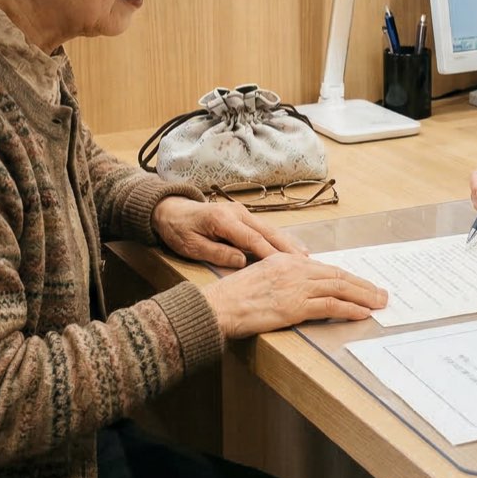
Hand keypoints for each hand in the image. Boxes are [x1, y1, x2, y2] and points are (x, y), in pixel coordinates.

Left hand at [153, 197, 306, 267]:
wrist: (170, 210)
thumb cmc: (179, 230)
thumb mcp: (192, 246)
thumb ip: (217, 253)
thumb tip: (242, 261)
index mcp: (223, 219)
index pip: (252, 238)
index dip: (270, 253)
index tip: (286, 266)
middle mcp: (237, 212)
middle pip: (267, 231)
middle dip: (287, 247)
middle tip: (305, 262)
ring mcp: (241, 212)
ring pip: (269, 228)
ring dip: (287, 242)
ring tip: (305, 256)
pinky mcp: (242, 215)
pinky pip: (264, 228)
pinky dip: (278, 238)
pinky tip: (291, 246)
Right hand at [202, 253, 388, 336]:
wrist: (219, 306)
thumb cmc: (234, 297)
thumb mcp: (260, 277)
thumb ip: (283, 279)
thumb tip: (302, 290)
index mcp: (287, 261)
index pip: (326, 268)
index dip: (348, 277)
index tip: (362, 284)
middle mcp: (295, 269)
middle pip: (338, 275)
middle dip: (363, 285)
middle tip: (381, 293)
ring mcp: (296, 287)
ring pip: (340, 288)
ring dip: (364, 296)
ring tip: (379, 303)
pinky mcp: (295, 306)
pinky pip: (331, 306)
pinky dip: (350, 309)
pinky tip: (362, 313)